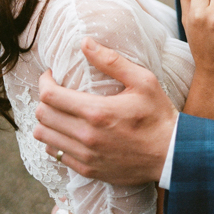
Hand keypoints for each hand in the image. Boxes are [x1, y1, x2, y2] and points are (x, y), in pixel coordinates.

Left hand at [34, 37, 177, 184]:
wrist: (171, 156)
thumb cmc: (158, 115)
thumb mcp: (142, 81)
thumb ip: (112, 61)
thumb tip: (85, 43)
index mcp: (97, 112)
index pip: (50, 96)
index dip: (44, 82)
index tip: (51, 75)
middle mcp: (86, 136)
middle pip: (43, 116)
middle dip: (43, 99)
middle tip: (55, 91)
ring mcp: (85, 156)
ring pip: (44, 137)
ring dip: (46, 121)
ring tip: (58, 111)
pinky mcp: (88, 170)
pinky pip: (56, 155)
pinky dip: (55, 141)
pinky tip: (67, 131)